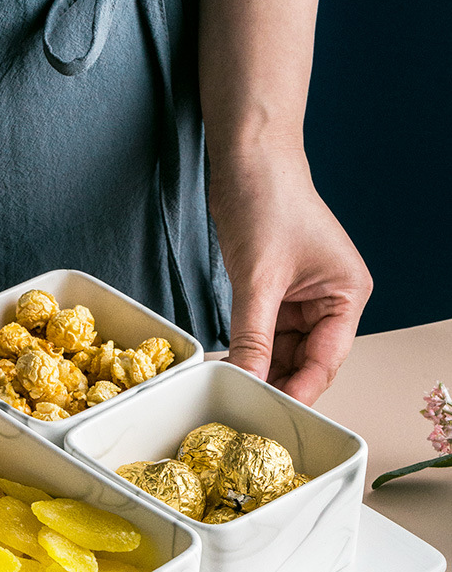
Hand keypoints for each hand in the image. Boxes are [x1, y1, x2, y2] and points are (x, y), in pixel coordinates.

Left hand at [209, 144, 372, 405]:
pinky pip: (262, 335)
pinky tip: (225, 365)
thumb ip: (252, 336)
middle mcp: (331, 302)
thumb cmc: (267, 201)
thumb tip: (244, 381)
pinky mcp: (275, 295)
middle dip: (274, 382)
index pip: (325, 360)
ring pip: (280, 352)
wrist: (247, 157)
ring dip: (255, 368)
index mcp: (347, 296)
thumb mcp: (258, 279)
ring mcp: (302, 300)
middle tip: (241, 407)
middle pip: (304, 362)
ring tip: (227, 388)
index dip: (297, 390)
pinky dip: (245, 350)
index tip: (269, 413)